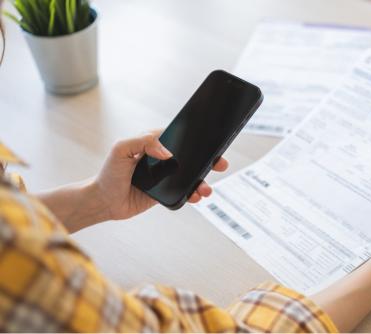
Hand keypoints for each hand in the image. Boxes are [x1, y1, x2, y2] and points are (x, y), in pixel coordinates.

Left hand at [95, 130, 228, 219]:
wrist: (103, 201)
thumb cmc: (109, 173)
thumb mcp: (121, 149)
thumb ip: (142, 142)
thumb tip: (167, 152)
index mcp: (154, 144)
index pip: (179, 137)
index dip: (196, 139)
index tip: (210, 141)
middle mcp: (162, 159)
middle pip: (191, 157)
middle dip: (208, 160)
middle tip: (221, 163)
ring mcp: (165, 176)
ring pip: (190, 176)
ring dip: (202, 181)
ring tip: (206, 189)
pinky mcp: (165, 192)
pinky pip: (184, 191)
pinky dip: (193, 194)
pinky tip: (197, 197)